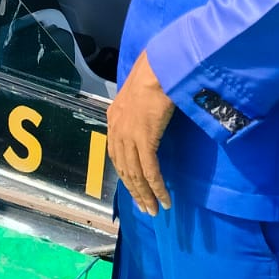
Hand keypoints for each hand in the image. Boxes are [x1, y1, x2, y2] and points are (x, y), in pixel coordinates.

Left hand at [106, 51, 174, 215]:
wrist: (158, 68)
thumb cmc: (153, 74)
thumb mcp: (138, 92)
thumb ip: (137, 108)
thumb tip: (145, 115)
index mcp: (114, 119)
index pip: (116, 155)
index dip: (125, 175)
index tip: (134, 189)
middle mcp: (117, 130)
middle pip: (124, 169)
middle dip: (135, 191)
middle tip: (145, 208)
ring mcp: (129, 136)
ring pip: (135, 175)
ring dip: (145, 195)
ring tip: (154, 209)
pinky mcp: (144, 139)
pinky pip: (150, 171)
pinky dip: (157, 188)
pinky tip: (164, 199)